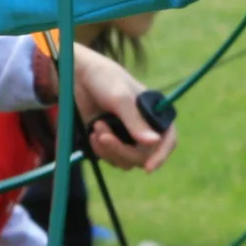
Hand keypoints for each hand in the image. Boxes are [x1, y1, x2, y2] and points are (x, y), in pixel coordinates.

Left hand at [40, 44, 175, 171]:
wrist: (77, 76)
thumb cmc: (104, 79)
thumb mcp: (120, 99)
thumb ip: (135, 122)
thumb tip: (154, 142)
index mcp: (154, 113)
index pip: (169, 139)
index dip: (162, 155)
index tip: (148, 168)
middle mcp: (144, 127)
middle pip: (144, 155)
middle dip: (122, 149)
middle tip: (103, 136)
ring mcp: (127, 136)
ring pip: (127, 161)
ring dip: (110, 148)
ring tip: (97, 127)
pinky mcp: (111, 141)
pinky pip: (112, 158)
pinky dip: (101, 150)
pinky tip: (92, 133)